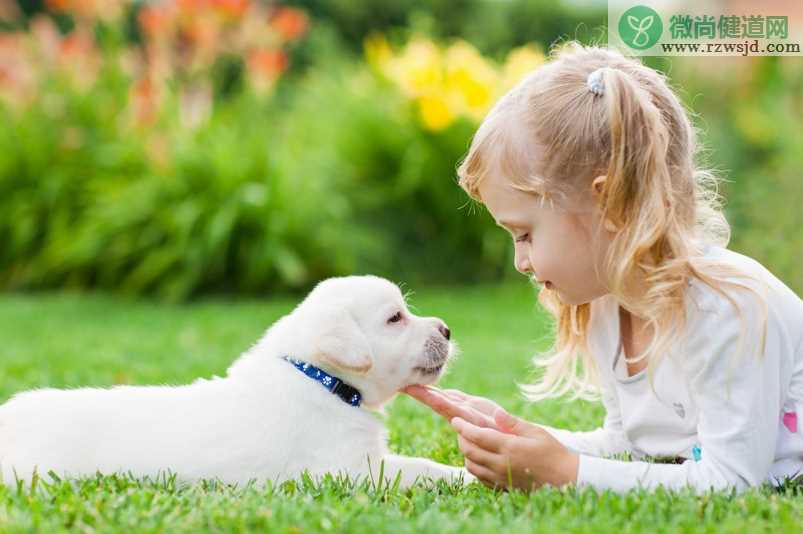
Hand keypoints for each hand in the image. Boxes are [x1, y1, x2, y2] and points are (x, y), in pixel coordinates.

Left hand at [403, 386, 577, 490]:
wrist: (565, 479)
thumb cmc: (553, 452)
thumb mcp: (536, 432)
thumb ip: (513, 423)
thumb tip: (497, 412)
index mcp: (509, 448)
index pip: (477, 436)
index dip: (463, 427)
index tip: (455, 420)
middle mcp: (502, 465)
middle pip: (469, 451)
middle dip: (461, 438)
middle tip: (460, 428)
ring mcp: (501, 478)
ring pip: (472, 466)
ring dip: (466, 453)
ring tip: (469, 441)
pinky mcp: (503, 486)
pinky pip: (480, 477)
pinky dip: (475, 466)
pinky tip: (480, 457)